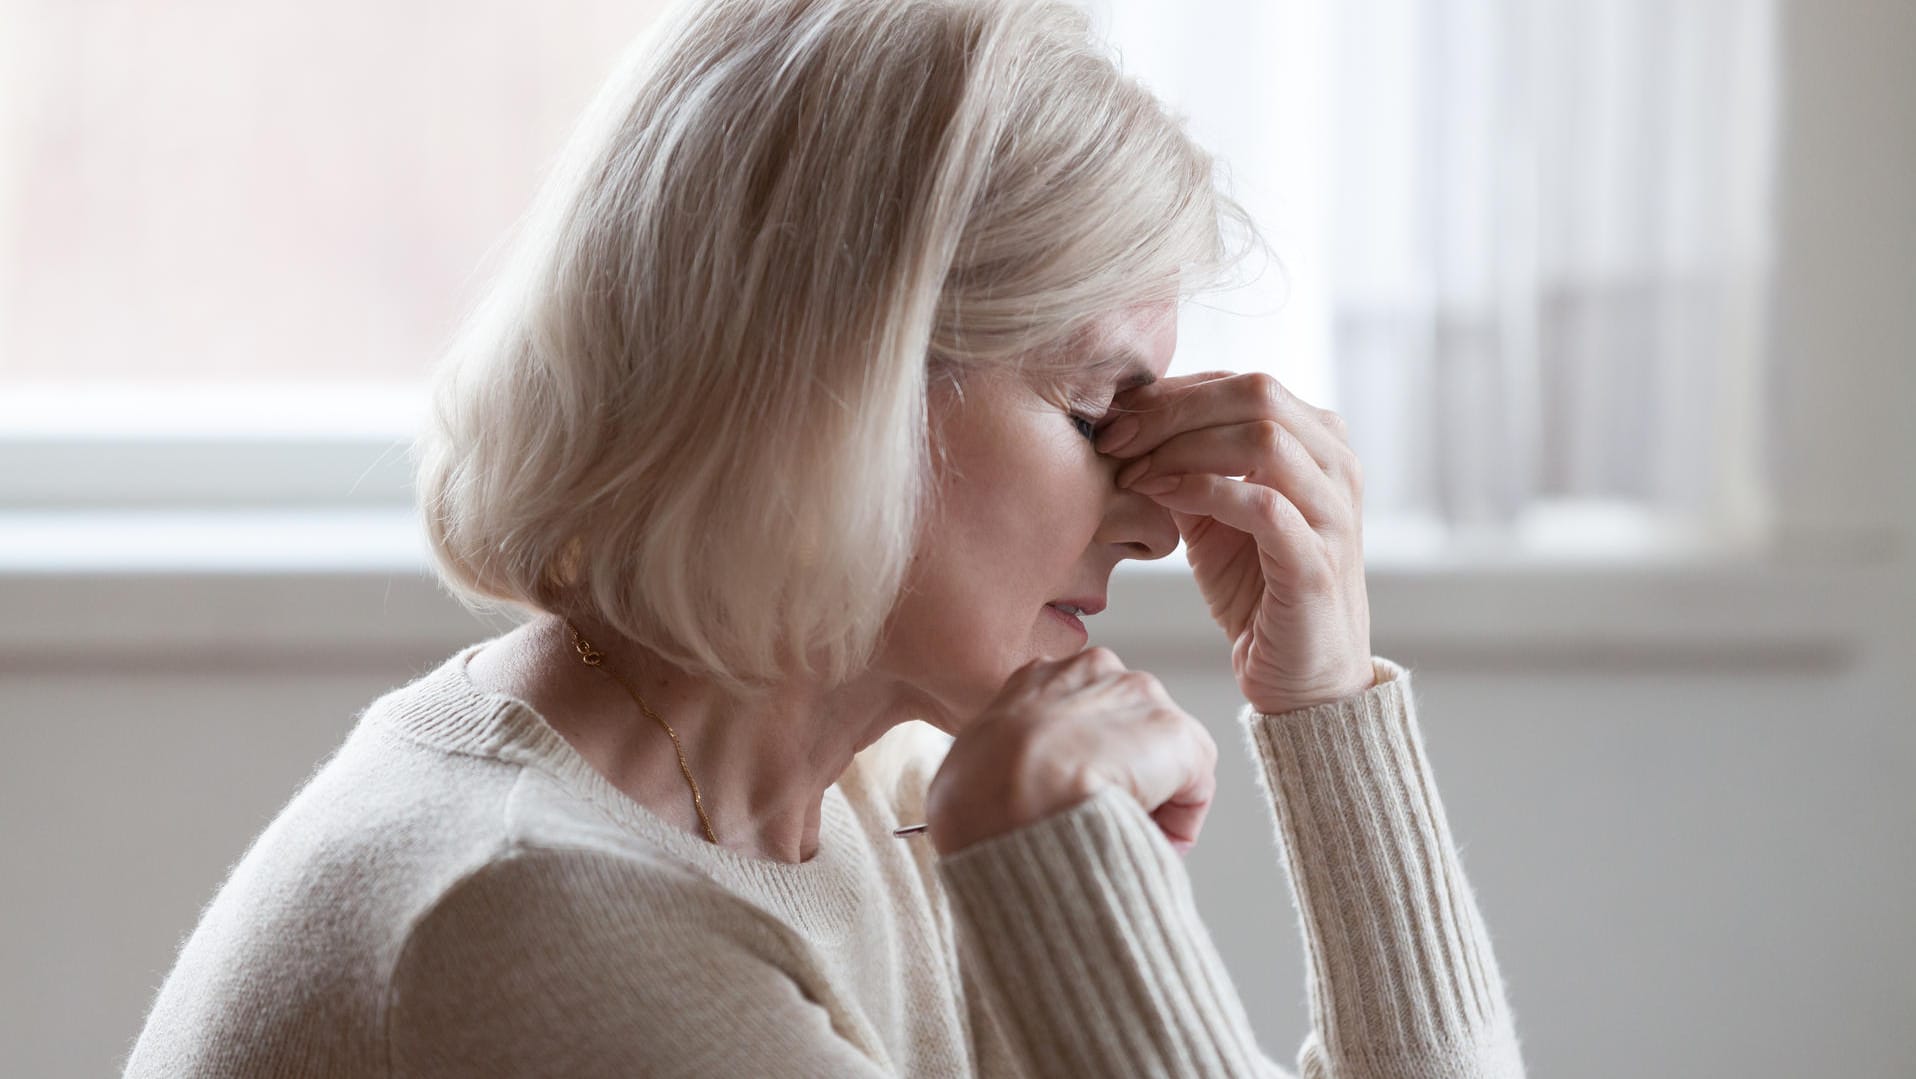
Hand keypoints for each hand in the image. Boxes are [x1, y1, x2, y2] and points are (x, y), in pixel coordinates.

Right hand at [925, 647, 1216, 857]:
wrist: (1006, 798)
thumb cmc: (974, 796)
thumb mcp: (970, 767)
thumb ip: (1001, 766)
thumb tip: (1006, 799)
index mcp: (1038, 677)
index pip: (1078, 717)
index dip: (1079, 767)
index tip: (1072, 803)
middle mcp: (1095, 671)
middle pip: (1126, 731)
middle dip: (1121, 776)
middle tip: (1100, 822)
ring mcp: (1140, 698)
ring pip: (1162, 758)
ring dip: (1149, 798)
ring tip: (1118, 835)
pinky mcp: (1177, 735)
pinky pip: (1193, 789)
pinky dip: (1178, 823)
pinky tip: (1144, 840)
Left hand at [1094, 371, 1374, 714]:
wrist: (1301, 678)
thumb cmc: (1257, 591)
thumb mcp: (1212, 517)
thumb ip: (1186, 467)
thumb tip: (1129, 425)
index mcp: (1318, 443)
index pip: (1242, 385)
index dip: (1174, 392)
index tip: (1116, 419)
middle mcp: (1336, 467)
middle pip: (1257, 394)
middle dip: (1174, 409)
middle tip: (1116, 437)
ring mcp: (1334, 513)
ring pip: (1264, 438)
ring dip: (1183, 447)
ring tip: (1132, 472)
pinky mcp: (1316, 563)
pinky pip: (1262, 505)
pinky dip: (1202, 491)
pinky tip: (1159, 497)